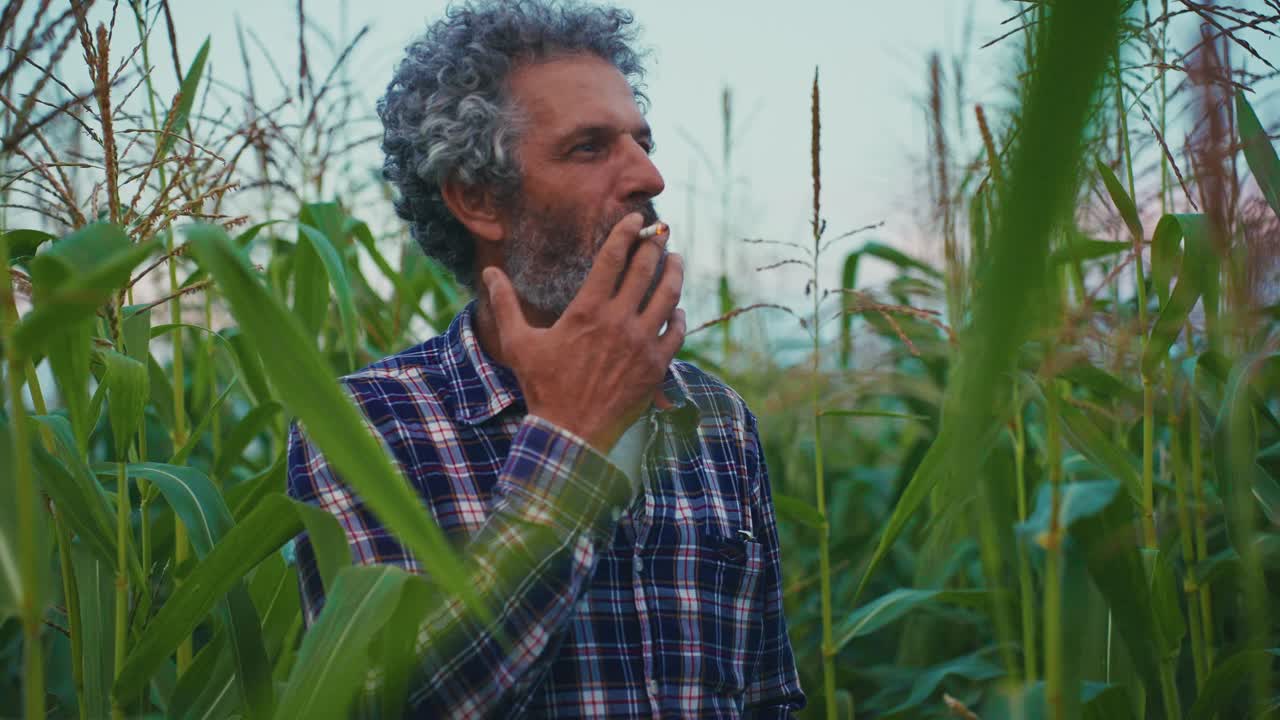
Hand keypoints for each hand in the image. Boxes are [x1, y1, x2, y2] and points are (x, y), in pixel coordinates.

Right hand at [483, 212, 685, 452]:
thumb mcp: (519, 344)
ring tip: (676, 260)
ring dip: (674, 273)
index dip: (626, 233)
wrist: (571, 432)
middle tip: (661, 232)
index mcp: (587, 310)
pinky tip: (676, 309)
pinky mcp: (656, 366)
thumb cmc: (543, 387)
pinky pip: (675, 333)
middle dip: (655, 245)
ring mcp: (641, 343)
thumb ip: (506, 304)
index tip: (636, 220)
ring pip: (667, 297)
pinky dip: (678, 316)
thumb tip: (489, 274)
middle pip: (645, 270)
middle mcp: (619, 321)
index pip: (612, 258)